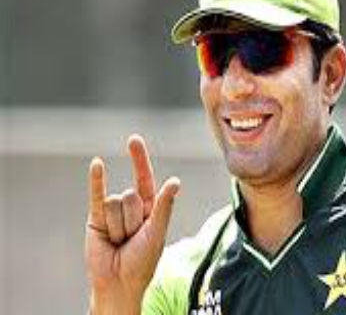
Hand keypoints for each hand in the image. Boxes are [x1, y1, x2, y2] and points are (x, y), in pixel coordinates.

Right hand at [84, 134, 180, 313]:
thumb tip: (174, 181)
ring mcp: (111, 211)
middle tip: (132, 238)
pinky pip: (95, 195)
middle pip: (130, 195)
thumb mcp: (157, 232)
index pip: (144, 177)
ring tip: (119, 241)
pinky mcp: (95, 218)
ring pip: (114, 203)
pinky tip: (97, 164)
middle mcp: (130, 206)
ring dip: (118, 226)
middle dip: (132, 219)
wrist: (119, 282)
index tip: (132, 139)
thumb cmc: (143, 260)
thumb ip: (164, 206)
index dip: (138, 158)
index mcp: (149, 207)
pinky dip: (96, 180)